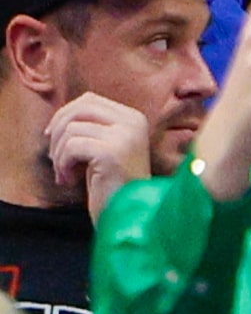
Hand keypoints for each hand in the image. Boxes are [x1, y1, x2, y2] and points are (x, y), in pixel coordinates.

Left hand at [47, 95, 151, 218]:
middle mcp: (133, 122)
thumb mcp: (106, 148)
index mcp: (133, 117)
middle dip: (57, 131)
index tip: (54, 139)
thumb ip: (93, 128)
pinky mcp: (112, 152)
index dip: (65, 115)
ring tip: (65, 174)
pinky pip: (71, 147)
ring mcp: (125, 135)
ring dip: (58, 155)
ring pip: (71, 129)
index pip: (89, 100)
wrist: (130, 214)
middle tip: (55, 157)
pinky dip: (62, 165)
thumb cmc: (113, 184)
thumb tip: (60, 117)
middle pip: (79, 108)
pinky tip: (69, 180)